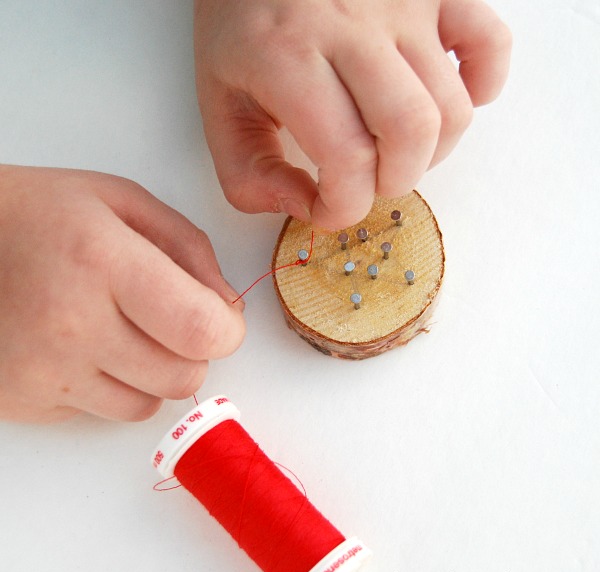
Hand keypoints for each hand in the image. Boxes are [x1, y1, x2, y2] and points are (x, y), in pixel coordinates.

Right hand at [0, 166, 244, 421]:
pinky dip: (111, 387)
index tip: (220, 317)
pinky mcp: (23, 401)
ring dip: (153, 373)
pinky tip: (85, 348)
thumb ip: (189, 248)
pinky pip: (104, 413)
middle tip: (167, 320)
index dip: (227, 330)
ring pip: (149, 405)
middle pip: (183, 376)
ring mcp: (44, 372)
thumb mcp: (120, 201)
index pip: (200, 329)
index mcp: (103, 261)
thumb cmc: (36, 214)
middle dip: (193, 351)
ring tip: (121, 330)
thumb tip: (229, 306)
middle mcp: (73, 325)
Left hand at [194, 0, 510, 229]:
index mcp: (289, 57)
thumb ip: (248, 175)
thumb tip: (307, 208)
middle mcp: (352, 25)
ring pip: (452, 108)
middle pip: (410, 135)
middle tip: (366, 182)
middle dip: (391, 184)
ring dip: (430, 153)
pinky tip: (445, 99)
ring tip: (394, 148)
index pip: (347, 158)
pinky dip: (482, 86)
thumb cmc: (241, 26)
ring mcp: (402, 4)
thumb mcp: (219, 105)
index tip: (330, 208)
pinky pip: (490, 44)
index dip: (344, 207)